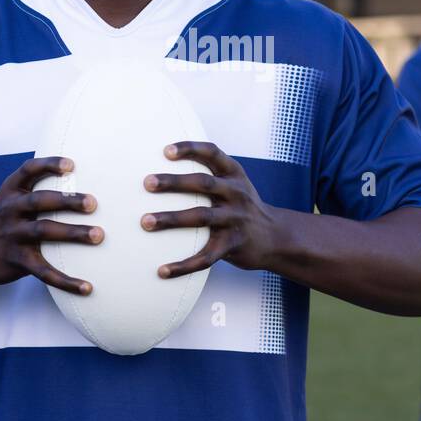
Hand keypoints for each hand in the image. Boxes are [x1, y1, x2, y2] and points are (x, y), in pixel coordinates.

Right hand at [0, 156, 101, 293]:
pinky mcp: (17, 261)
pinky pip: (43, 272)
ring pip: (44, 231)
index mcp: (11, 191)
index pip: (28, 170)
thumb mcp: (11, 198)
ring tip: (98, 235)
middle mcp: (10, 210)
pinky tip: (86, 287)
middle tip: (92, 203)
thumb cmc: (4, 220)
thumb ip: (36, 187)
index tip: (71, 164)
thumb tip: (82, 174)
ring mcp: (13, 236)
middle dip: (67, 200)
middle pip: (39, 201)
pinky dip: (66, 280)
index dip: (49, 165)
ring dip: (73, 233)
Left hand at [140, 141, 284, 278]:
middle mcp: (236, 193)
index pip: (212, 153)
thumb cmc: (241, 206)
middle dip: (174, 182)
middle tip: (147, 182)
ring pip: (201, 217)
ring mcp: (235, 219)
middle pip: (203, 184)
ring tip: (145, 222)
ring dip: (171, 219)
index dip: (190, 149)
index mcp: (234, 174)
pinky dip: (183, 265)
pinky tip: (163, 271)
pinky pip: (206, 257)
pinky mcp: (233, 245)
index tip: (166, 151)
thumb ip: (208, 174)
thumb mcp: (234, 183)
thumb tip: (163, 167)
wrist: (275, 237)